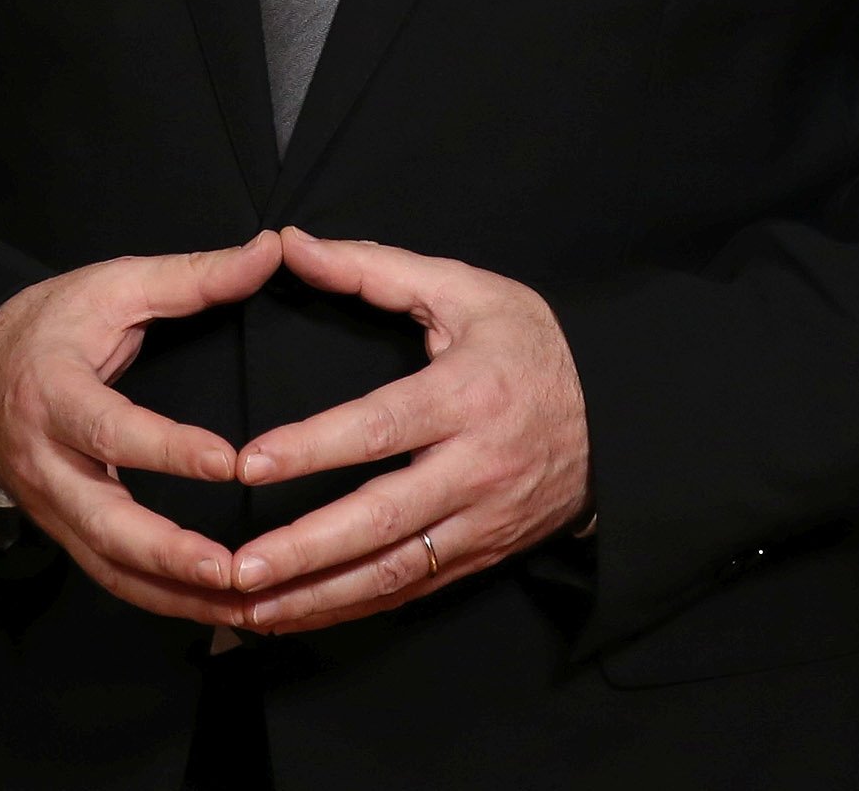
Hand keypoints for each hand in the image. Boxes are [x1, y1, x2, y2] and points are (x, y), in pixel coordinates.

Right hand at [0, 231, 282, 625]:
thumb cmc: (52, 323)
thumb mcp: (112, 285)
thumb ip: (190, 276)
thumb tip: (268, 249)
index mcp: (53, 394)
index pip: (110, 430)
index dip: (167, 450)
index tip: (229, 463)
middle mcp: (46, 462)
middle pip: (103, 523)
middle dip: (170, 554)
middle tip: (235, 571)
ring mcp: (51, 507)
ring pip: (109, 567)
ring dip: (176, 596)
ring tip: (245, 609)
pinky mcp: (64, 533)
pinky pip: (113, 578)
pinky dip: (164, 602)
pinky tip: (218, 613)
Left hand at [228, 227, 588, 634]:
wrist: (617, 421)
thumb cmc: (529, 348)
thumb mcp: (466, 291)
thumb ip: (375, 269)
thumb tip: (295, 245)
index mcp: (468, 396)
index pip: (382, 428)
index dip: (313, 448)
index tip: (250, 465)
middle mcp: (475, 468)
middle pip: (383, 518)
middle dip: (307, 547)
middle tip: (241, 565)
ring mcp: (480, 521)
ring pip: (393, 571)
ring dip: (319, 595)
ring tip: (251, 606)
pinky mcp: (479, 556)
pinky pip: (409, 591)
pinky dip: (350, 608)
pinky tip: (298, 614)